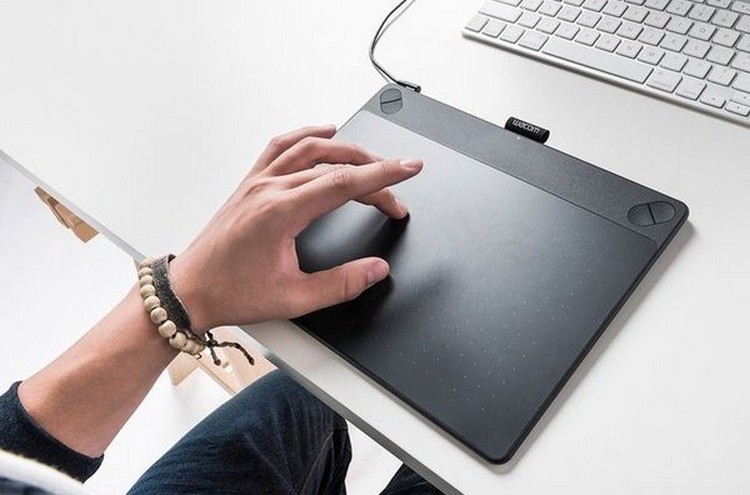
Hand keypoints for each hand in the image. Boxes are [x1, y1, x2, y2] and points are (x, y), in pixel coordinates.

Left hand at [169, 125, 422, 332]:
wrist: (189, 289)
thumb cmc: (232, 292)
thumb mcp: (293, 298)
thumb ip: (341, 283)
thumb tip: (376, 269)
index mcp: (280, 213)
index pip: (343, 183)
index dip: (383, 176)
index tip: (409, 168)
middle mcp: (269, 189)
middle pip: (334, 165)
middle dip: (373, 175)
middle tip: (396, 196)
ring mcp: (258, 181)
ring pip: (310, 149)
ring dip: (347, 150)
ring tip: (373, 161)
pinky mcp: (250, 183)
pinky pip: (281, 146)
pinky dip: (307, 136)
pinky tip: (324, 134)